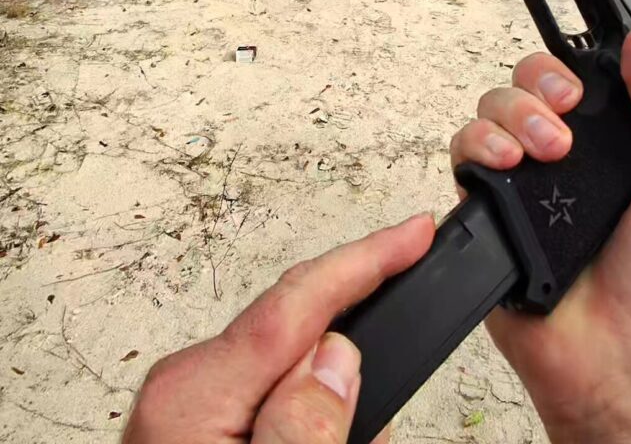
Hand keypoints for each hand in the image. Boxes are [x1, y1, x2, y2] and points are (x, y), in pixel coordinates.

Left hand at [123, 214, 433, 443]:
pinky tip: (330, 435)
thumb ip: (302, 427)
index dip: (366, 259)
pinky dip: (315, 420)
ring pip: (295, 368)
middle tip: (404, 325)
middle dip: (360, 330)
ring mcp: (195, 407)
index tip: (416, 232)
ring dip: (340, 403)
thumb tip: (336, 356)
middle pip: (298, 328)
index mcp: (196, 395)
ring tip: (359, 432)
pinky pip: (280, 400)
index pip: (298, 303)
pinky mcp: (206, 427)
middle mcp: (189, 387)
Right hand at [451, 27, 630, 443]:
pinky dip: (477, 150)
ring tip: (540, 151)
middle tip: (564, 119)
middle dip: (536, 86)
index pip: (578, 77)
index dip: (570, 67)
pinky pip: (463, 162)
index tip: (582, 86)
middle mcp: (566, 157)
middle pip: (525, 85)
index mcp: (616, 143)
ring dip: (508, 115)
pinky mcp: (490, 214)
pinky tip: (506, 165)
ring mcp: (526, 184)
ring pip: (490, 112)